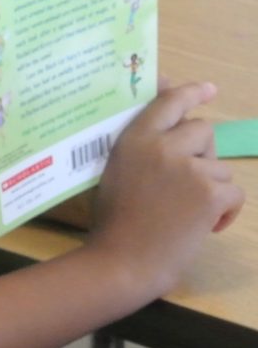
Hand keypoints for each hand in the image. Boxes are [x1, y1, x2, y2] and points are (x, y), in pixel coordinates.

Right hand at [88, 82, 243, 299]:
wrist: (124, 258)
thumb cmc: (113, 218)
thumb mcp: (118, 169)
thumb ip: (140, 144)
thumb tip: (164, 125)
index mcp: (135, 138)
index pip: (169, 103)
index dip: (191, 92)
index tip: (208, 89)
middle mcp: (163, 146)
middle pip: (203, 130)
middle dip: (202, 151)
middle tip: (188, 177)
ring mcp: (188, 169)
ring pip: (220, 165)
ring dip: (211, 184)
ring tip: (189, 208)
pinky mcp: (209, 194)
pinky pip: (234, 191)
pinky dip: (225, 209)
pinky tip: (208, 224)